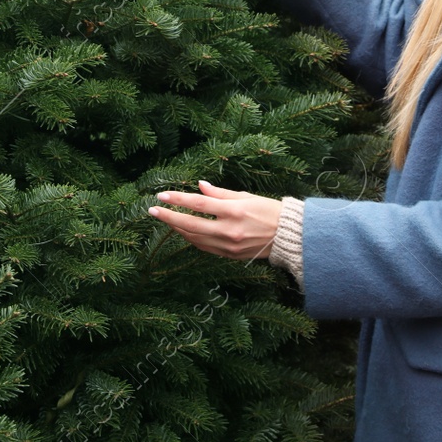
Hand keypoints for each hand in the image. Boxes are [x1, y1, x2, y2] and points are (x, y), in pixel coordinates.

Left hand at [147, 180, 283, 261]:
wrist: (289, 237)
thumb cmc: (269, 211)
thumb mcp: (246, 196)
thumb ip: (220, 193)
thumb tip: (199, 185)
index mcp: (234, 211)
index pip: (198, 204)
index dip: (178, 199)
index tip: (161, 195)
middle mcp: (229, 230)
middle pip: (190, 224)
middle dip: (168, 217)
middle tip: (152, 210)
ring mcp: (228, 246)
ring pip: (194, 238)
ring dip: (177, 228)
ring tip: (166, 218)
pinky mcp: (229, 256)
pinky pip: (204, 247)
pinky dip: (192, 238)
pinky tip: (184, 231)